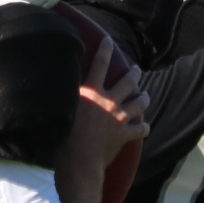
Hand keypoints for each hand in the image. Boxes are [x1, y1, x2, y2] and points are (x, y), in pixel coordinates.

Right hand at [66, 54, 149, 186]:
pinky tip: (144, 127)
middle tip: (136, 69)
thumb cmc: (63, 137)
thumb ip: (65, 96)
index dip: (105, 49)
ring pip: (140, 102)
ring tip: (145, 95)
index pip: (100, 64)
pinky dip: (143, 127)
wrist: (78, 162)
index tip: (109, 40)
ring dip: (144, 98)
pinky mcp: (125, 134)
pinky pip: (141, 129)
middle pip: (128, 81)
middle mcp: (109, 101)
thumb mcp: (61, 109)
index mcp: (92, 92)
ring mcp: (120, 118)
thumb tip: (58, 85)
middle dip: (134, 73)